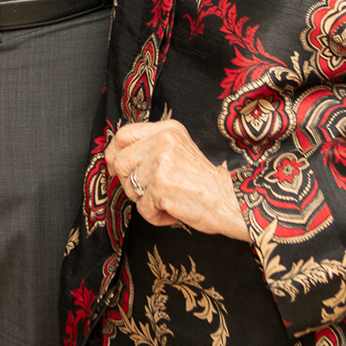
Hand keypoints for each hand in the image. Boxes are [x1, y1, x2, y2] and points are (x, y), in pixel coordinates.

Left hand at [104, 120, 247, 240]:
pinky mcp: (161, 185)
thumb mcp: (179, 150)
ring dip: (144, 201)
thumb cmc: (204, 182)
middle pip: (121, 161)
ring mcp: (161, 162)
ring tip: (166, 200)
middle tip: (146, 192)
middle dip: (127, 182)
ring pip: (129, 186)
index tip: (115, 168)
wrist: (231, 201)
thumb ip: (152, 147)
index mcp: (167, 129)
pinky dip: (155, 216)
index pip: (123, 134)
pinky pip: (142, 208)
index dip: (114, 154)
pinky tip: (173, 211)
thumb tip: (117, 157)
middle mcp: (163, 141)